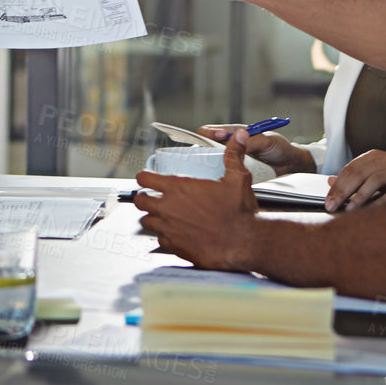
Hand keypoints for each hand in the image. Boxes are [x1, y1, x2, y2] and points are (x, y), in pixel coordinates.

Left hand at [134, 131, 261, 270]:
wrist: (245, 243)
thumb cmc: (239, 213)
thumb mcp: (237, 178)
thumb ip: (233, 155)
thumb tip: (239, 137)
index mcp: (179, 189)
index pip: (146, 179)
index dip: (144, 177)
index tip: (146, 178)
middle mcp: (169, 209)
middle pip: (141, 201)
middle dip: (144, 198)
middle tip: (151, 198)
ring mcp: (170, 229)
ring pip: (147, 222)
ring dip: (152, 217)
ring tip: (162, 216)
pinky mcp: (175, 248)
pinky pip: (161, 240)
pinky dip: (165, 236)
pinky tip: (174, 233)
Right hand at [198, 125, 316, 173]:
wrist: (290, 165)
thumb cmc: (280, 148)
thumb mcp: (267, 141)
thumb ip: (252, 140)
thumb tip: (236, 138)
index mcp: (233, 133)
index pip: (209, 132)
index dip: (205, 137)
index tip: (210, 143)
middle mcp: (229, 146)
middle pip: (206, 149)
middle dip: (202, 155)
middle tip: (205, 163)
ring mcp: (231, 160)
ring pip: (212, 164)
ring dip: (210, 169)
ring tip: (212, 175)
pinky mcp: (235, 173)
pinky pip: (223, 175)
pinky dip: (220, 178)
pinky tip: (221, 183)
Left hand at [325, 151, 385, 211]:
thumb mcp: (376, 169)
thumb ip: (355, 175)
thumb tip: (330, 181)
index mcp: (373, 157)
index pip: (349, 169)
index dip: (337, 186)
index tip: (327, 200)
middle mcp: (384, 161)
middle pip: (358, 174)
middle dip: (342, 192)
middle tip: (332, 206)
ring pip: (373, 181)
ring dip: (359, 197)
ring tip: (348, 210)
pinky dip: (380, 202)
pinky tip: (371, 212)